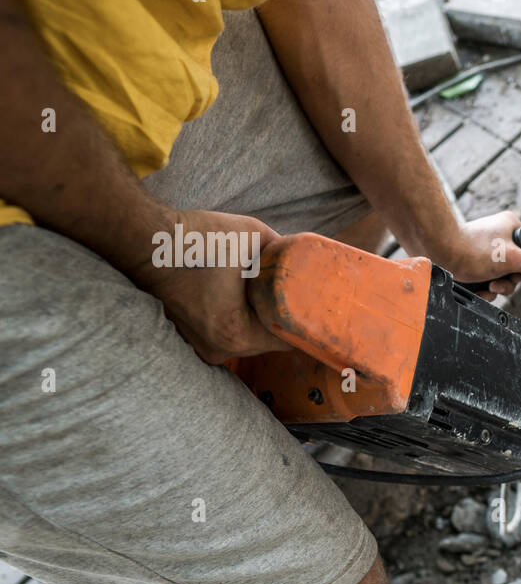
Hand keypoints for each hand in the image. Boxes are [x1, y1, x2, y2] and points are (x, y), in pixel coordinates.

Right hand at [131, 209, 289, 363]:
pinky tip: (238, 300)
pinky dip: (235, 321)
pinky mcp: (190, 339)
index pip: (286, 339)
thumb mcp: (252, 234)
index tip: (312, 307)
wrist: (145, 241)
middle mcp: (218, 349)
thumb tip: (300, 255)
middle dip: (278, 319)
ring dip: (256, 321)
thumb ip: (283, 249)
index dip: (302, 322)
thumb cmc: (197, 239)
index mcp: (236, 333)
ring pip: (246, 340)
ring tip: (262, 296)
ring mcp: (201, 347)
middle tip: (291, 297)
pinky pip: (225, 335)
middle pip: (266, 342)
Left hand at [440, 211, 520, 298]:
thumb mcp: (511, 258)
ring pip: (501, 278)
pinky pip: (486, 281)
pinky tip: (475, 289)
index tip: (512, 272)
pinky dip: (482, 290)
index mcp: (512, 227)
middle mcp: (499, 237)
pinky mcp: (472, 262)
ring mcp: (485, 251)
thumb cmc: (472, 249)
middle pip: (516, 269)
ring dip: (495, 289)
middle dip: (507, 282)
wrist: (436, 252)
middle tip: (495, 281)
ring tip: (484, 285)